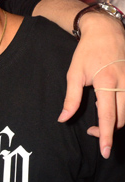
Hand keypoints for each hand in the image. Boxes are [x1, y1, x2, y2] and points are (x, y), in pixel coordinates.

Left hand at [58, 12, 124, 157]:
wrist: (106, 30)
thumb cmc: (87, 52)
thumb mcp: (74, 74)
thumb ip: (71, 99)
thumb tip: (63, 119)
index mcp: (106, 82)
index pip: (108, 117)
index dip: (106, 136)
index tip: (105, 151)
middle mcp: (124, 83)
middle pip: (121, 119)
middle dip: (107, 131)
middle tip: (91, 132)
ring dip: (115, 122)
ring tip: (99, 120)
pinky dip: (121, 111)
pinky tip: (109, 107)